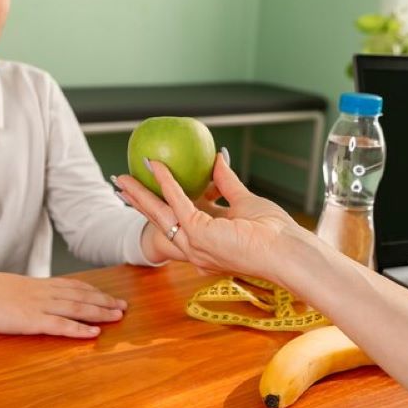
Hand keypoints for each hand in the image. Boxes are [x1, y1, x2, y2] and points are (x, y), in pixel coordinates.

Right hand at [0, 268, 126, 337]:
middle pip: (81, 296)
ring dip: (99, 312)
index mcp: (39, 284)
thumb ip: (27, 293)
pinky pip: (60, 325)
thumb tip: (36, 298)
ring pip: (76, 308)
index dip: (94, 291)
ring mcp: (38, 305)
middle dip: (104, 301)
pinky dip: (79, 329)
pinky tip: (93, 333)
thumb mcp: (11, 289)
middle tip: (123, 307)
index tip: (109, 295)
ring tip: (117, 316)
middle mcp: (43, 292)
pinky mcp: (30, 320)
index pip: (74, 285)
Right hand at [115, 153, 315, 283]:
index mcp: (208, 238)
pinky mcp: (197, 233)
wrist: (285, 249)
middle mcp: (196, 245)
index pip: (177, 219)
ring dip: (140, 194)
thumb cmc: (273, 232)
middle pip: (160, 218)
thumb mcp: (244, 201)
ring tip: (122, 178)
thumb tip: (218, 158)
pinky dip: (166, 182)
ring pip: (159, 213)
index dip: (160, 202)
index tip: (146, 189)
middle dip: (138, 201)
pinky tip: (156, 167)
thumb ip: (227, 183)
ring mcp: (194, 242)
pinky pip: (177, 202)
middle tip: (122, 184)